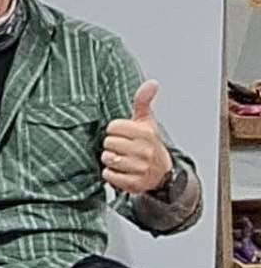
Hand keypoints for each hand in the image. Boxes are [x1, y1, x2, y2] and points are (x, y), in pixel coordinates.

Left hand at [102, 80, 172, 194]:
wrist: (161, 173)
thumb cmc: (148, 144)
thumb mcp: (147, 122)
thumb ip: (144, 102)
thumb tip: (152, 83)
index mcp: (146, 134)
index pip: (113, 127)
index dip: (114, 131)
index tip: (124, 135)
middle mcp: (144, 151)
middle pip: (108, 143)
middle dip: (112, 146)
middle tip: (122, 149)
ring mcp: (140, 169)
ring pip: (107, 159)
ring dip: (110, 160)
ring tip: (122, 159)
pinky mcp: (134, 184)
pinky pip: (108, 176)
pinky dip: (111, 175)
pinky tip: (121, 172)